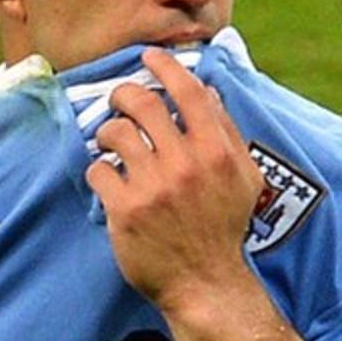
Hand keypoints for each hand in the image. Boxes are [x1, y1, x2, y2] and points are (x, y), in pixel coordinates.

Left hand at [85, 48, 264, 313]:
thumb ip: (225, 132)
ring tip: (111, 142)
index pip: (188, 92)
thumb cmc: (222, 227)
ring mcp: (154, 187)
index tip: (150, 57)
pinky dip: (99, 171)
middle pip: (144, 104)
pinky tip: (108, 179)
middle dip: (125, 95)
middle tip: (121, 102)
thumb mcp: (243, 178)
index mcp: (216, 152)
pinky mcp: (126, 210)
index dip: (165, 67)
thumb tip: (206, 90)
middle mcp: (186, 165)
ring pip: (116, 133)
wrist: (205, 283)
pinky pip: (99, 170)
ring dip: (108, 132)